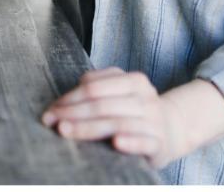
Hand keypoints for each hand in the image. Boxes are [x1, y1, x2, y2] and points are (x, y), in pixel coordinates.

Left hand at [40, 67, 189, 167]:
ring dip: (87, 128)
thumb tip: (66, 98)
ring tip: (64, 131)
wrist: (172, 129)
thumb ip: (95, 87)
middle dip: (71, 113)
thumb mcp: (118, 91)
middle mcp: (145, 98)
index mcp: (133, 80)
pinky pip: (144, 142)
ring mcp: (154, 120)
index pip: (94, 87)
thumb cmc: (133, 109)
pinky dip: (130, 142)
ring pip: (116, 123)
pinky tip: (115, 143)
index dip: (69, 98)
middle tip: (50, 121)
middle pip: (101, 104)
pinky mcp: (160, 143)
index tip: (50, 109)